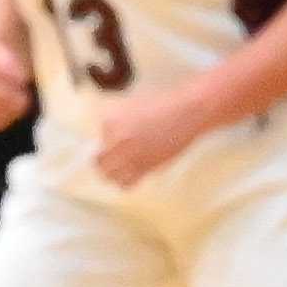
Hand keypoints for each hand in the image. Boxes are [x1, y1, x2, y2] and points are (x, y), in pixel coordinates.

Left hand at [90, 80, 216, 188]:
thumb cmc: (163, 105)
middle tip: (113, 159)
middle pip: (99, 160)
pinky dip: (125, 181)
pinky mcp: (145, 167)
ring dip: (113, 172)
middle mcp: (116, 139)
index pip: (98, 139)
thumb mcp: (131, 107)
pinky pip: (126, 182)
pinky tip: (131, 175)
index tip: (116, 142)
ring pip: (110, 174)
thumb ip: (116, 123)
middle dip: (104, 160)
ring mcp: (130, 154)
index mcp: (110, 121)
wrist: (188, 113)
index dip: (107, 142)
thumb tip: (109, 138)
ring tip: (122, 168)